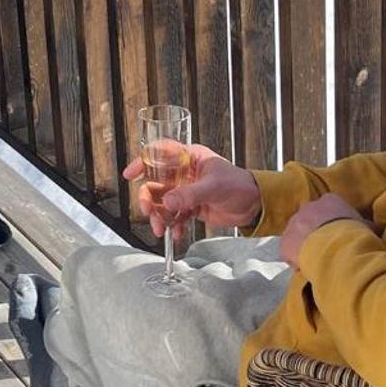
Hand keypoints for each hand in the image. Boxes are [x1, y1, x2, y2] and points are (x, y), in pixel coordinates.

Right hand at [120, 142, 260, 240]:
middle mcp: (184, 173)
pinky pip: (174, 215)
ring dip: (159, 216)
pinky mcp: (191, 207)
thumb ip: (190, 195)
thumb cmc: (240, 185)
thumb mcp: (214, 187)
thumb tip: (167, 202)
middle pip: (155, 182)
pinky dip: (172, 225)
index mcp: (190, 158)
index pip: (160, 153)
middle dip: (148, 199)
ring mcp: (186, 190)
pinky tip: (176, 233)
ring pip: (162, 202)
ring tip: (162, 229)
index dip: (142, 161)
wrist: (255, 205)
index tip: (131, 174)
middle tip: (149, 212)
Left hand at [278, 194, 368, 266]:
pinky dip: (295, 260)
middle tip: (325, 248)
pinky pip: (288, 252)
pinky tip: (307, 267)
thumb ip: (366, 225)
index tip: (336, 235)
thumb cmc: (354, 235)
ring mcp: (293, 224)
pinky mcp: (284, 242)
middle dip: (314, 232)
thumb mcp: (366, 227)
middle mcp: (308, 207)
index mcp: (329, 201)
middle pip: (309, 220)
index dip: (331, 224)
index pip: (327, 209)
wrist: (337, 248)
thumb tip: (375, 227)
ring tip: (317, 259)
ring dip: (304, 246)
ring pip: (296, 235)